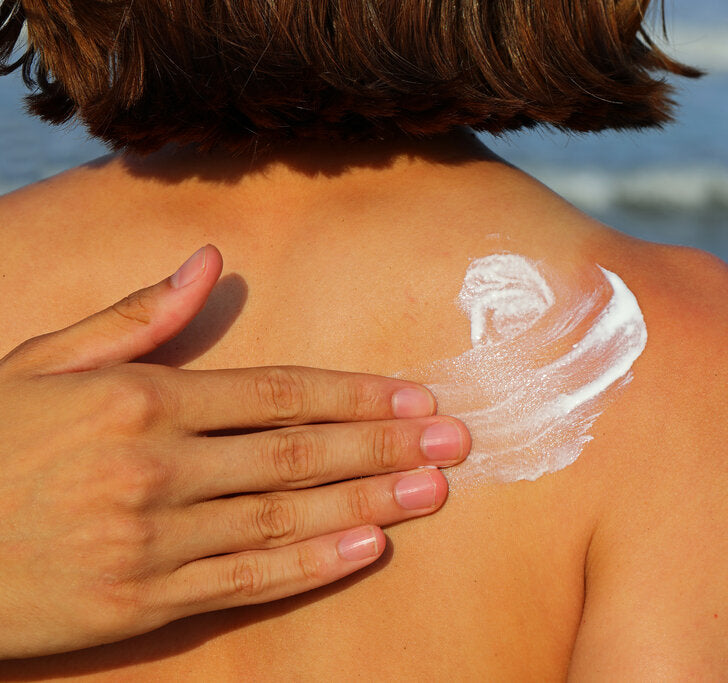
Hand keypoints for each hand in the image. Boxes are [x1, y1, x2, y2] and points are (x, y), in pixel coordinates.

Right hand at [0, 245, 469, 658]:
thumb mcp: (44, 361)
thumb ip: (137, 318)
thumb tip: (209, 261)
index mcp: (139, 399)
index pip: (276, 392)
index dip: (354, 394)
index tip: (414, 395)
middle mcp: (155, 467)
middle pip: (297, 451)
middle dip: (384, 443)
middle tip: (454, 440)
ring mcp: (151, 540)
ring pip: (284, 515)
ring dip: (369, 501)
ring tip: (433, 490)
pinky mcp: (140, 603)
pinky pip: (245, 580)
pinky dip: (311, 563)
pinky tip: (367, 547)